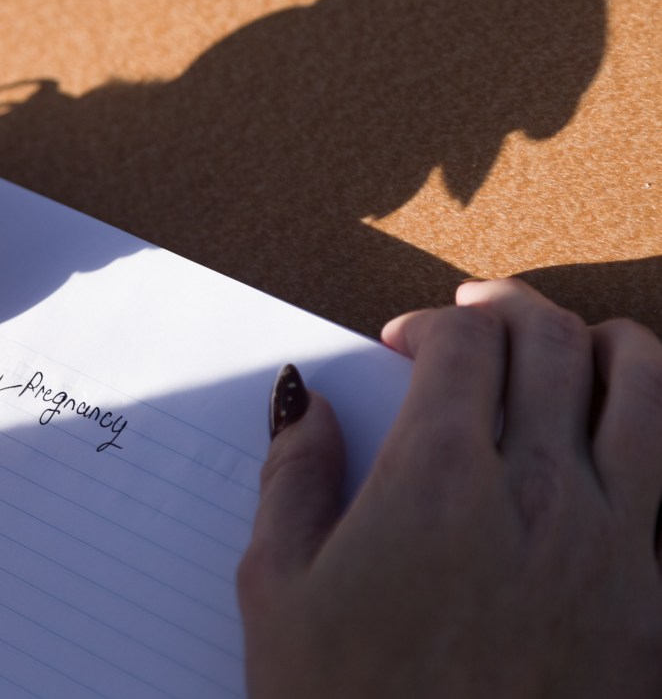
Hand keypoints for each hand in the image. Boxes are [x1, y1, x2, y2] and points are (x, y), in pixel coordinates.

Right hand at [240, 278, 661, 696]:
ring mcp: (616, 540)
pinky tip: (605, 437)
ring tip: (560, 351)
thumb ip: (290, 479)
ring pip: (641, 381)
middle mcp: (541, 492)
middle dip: (508, 309)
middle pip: (551, 340)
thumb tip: (306, 406)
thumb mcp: (278, 593)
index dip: (432, 322)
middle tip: (473, 322)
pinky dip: (643, 419)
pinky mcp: (654, 592)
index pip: (466, 341)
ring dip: (598, 342)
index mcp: (437, 480)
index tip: (406, 343)